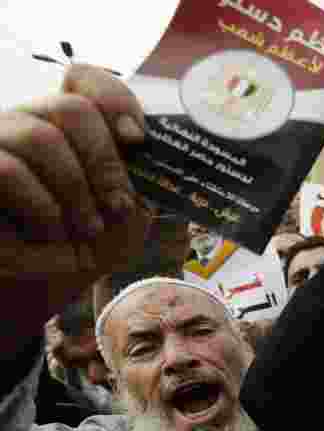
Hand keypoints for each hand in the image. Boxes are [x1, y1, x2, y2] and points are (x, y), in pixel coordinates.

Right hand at [0, 64, 149, 276]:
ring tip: (88, 233)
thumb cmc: (77, 249)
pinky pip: (8, 171)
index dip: (115, 101)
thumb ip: (139, 188)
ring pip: (40, 138)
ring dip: (75, 193)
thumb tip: (146, 159)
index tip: (137, 140)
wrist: (28, 292)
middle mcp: (28, 123)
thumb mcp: (122, 221)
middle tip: (119, 206)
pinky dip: (43, 212)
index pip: (86, 81)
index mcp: (69, 128)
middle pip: (71, 108)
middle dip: (105, 161)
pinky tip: (55, 245)